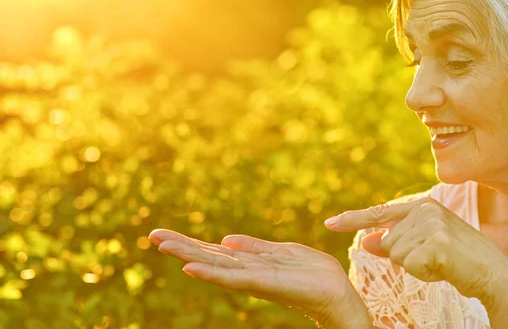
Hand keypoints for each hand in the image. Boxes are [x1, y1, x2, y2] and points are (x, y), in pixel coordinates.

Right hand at [148, 229, 371, 327]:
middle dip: (181, 246)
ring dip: (189, 255)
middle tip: (151, 235)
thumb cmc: (313, 274)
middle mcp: (247, 272)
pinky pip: (234, 278)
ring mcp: (254, 279)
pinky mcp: (265, 284)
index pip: (214, 251)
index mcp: (250, 263)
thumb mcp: (282, 252)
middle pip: (208, 257)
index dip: (189, 242)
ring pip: (215, 266)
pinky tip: (191, 268)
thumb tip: (226, 239)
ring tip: (163, 246)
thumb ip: (255, 246)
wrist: (338, 294)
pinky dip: (212, 274)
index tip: (162, 233)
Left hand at [324, 196, 507, 303]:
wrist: (494, 273)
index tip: (330, 223)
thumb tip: (366, 242)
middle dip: (406, 258)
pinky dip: (424, 274)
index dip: (353, 219)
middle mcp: (425, 209)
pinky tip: (444, 268)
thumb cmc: (459, 261)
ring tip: (442, 263)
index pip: (380, 213)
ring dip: (416, 267)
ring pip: (396, 255)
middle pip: (388, 243)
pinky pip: (409, 265)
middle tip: (436, 259)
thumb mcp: (424, 248)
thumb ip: (395, 241)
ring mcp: (431, 223)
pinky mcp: (436, 241)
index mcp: (422, 206)